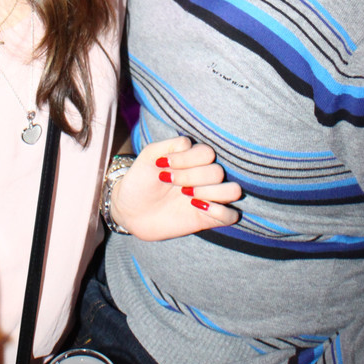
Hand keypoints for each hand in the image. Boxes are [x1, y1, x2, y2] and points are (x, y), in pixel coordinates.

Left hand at [111, 137, 241, 239]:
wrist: (130, 208)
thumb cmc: (141, 179)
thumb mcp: (150, 156)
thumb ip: (170, 145)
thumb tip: (189, 145)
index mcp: (194, 159)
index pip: (207, 153)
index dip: (187, 159)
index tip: (163, 164)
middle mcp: (205, 177)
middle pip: (218, 172)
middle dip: (191, 177)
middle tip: (170, 182)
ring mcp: (208, 197)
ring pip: (233, 191)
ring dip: (210, 192)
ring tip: (186, 196)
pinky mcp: (208, 219)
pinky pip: (232, 215)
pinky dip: (220, 211)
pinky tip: (195, 207)